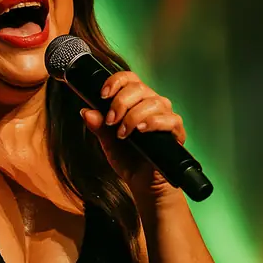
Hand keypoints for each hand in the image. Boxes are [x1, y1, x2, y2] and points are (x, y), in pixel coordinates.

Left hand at [79, 71, 185, 197]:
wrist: (142, 183)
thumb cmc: (128, 159)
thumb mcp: (107, 142)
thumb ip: (98, 126)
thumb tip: (85, 111)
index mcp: (136, 101)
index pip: (129, 79)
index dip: (116, 81)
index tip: (103, 95)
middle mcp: (152, 104)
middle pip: (139, 88)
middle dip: (120, 103)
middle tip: (111, 122)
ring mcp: (166, 116)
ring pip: (153, 102)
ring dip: (133, 116)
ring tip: (123, 134)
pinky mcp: (176, 132)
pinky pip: (170, 119)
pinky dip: (154, 123)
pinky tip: (142, 131)